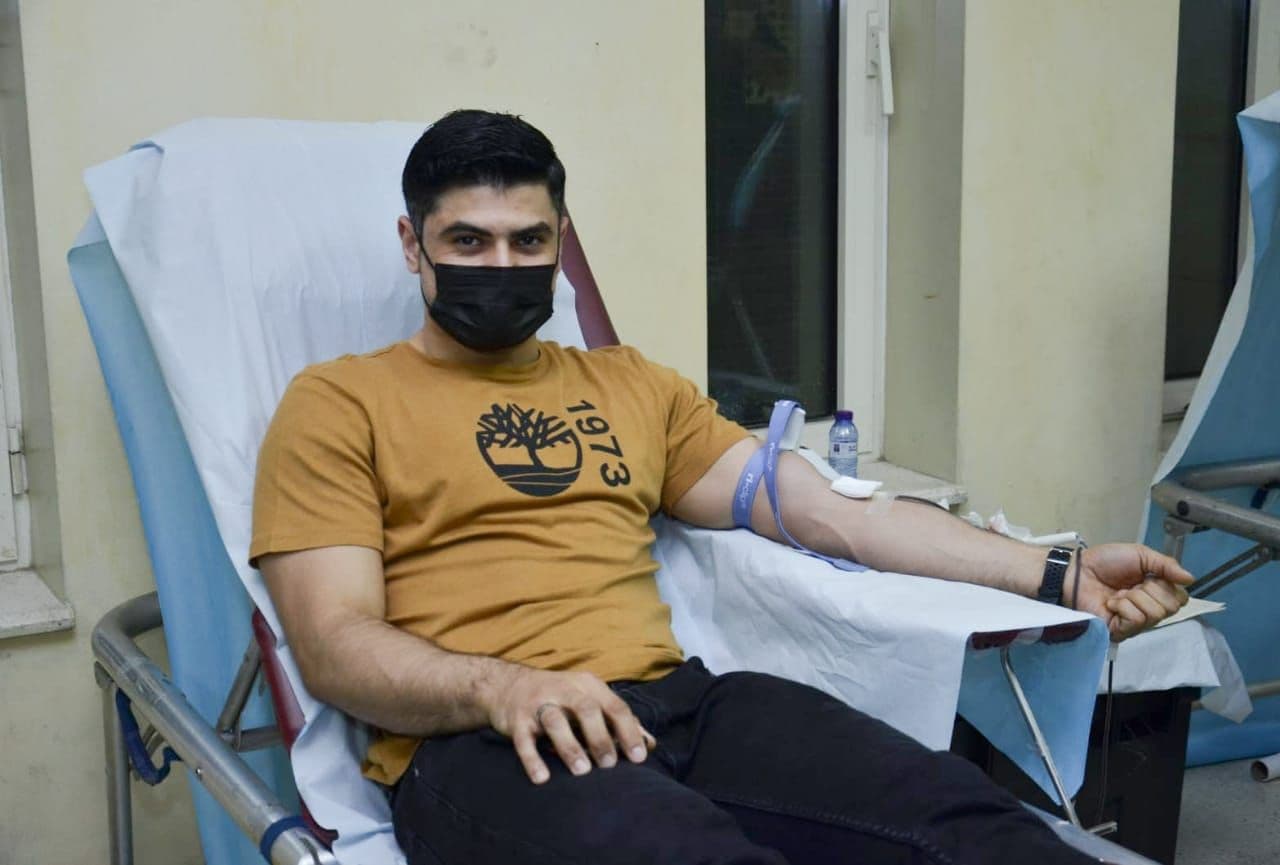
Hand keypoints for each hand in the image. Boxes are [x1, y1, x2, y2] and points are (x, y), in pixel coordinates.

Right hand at [482, 667, 654, 784]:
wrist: (508, 685)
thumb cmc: (560, 698)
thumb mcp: (590, 700)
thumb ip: (619, 721)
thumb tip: (650, 745)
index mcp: (588, 686)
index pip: (615, 706)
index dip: (629, 731)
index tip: (639, 758)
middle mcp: (564, 690)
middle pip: (586, 709)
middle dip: (600, 737)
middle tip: (610, 765)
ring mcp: (538, 703)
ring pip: (555, 721)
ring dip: (570, 746)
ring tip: (582, 771)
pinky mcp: (516, 720)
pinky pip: (524, 740)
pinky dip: (532, 759)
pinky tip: (542, 778)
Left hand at [1068, 543, 1193, 639]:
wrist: (1077, 571)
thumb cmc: (1104, 562)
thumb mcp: (1140, 555)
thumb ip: (1166, 564)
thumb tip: (1191, 578)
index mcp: (1156, 592)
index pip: (1181, 598)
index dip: (1168, 585)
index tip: (1149, 576)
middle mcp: (1149, 609)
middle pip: (1172, 607)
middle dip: (1151, 589)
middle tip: (1132, 585)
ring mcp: (1135, 623)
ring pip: (1156, 614)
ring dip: (1135, 597)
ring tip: (1119, 593)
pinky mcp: (1121, 631)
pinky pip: (1137, 620)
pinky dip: (1124, 606)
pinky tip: (1112, 603)